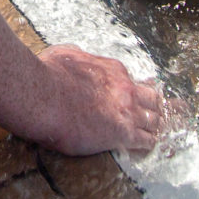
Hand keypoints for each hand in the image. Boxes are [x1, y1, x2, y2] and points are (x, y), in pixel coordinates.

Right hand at [24, 45, 164, 156]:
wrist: (44, 96)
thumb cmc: (49, 74)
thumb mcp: (67, 54)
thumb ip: (79, 55)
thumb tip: (76, 54)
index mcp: (113, 71)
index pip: (135, 81)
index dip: (139, 90)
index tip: (139, 95)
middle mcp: (125, 89)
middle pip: (152, 99)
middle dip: (153, 106)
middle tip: (154, 113)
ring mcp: (127, 111)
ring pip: (154, 119)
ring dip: (153, 125)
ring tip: (154, 131)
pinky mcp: (122, 133)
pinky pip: (146, 140)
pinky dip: (148, 142)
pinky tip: (147, 145)